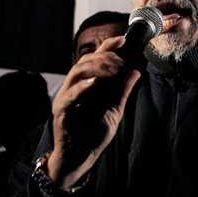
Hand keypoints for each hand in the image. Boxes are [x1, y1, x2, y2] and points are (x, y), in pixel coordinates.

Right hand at [48, 36, 140, 189]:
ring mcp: (66, 97)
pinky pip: (70, 95)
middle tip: (120, 62)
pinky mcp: (61, 110)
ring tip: (113, 68)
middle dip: (105, 57)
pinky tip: (95, 83)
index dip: (107, 46)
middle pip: (85, 60)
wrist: (81, 157)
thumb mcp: (115, 108)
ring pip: (76, 72)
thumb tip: (136, 71)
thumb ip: (123, 89)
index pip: (95, 58)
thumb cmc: (95, 133)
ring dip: (96, 67)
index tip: (123, 39)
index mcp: (87, 83)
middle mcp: (75, 86)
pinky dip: (82, 87)